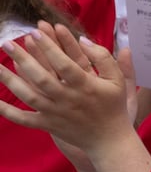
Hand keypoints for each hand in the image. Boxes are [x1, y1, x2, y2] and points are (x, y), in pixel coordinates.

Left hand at [0, 22, 133, 152]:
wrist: (109, 140)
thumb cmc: (113, 106)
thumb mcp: (117, 80)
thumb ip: (103, 58)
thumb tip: (84, 40)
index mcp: (86, 85)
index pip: (64, 64)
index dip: (50, 47)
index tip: (35, 32)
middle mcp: (68, 98)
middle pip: (41, 77)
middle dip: (24, 59)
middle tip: (8, 44)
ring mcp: (55, 113)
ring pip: (28, 95)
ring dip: (10, 80)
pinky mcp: (47, 124)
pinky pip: (23, 118)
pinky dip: (7, 111)